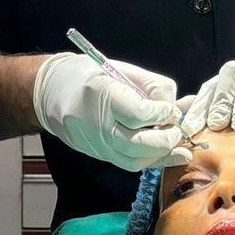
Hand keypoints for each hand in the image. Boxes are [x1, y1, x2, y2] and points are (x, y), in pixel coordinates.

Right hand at [33, 53, 190, 171]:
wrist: (53, 93)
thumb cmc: (90, 75)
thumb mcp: (123, 71)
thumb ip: (154, 88)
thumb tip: (181, 107)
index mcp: (101, 94)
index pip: (138, 114)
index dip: (161, 114)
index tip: (170, 109)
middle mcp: (96, 123)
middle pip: (138, 144)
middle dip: (166, 140)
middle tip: (176, 129)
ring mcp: (96, 143)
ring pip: (135, 160)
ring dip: (162, 155)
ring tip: (178, 144)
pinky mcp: (99, 154)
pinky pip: (129, 164)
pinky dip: (152, 160)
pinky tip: (170, 154)